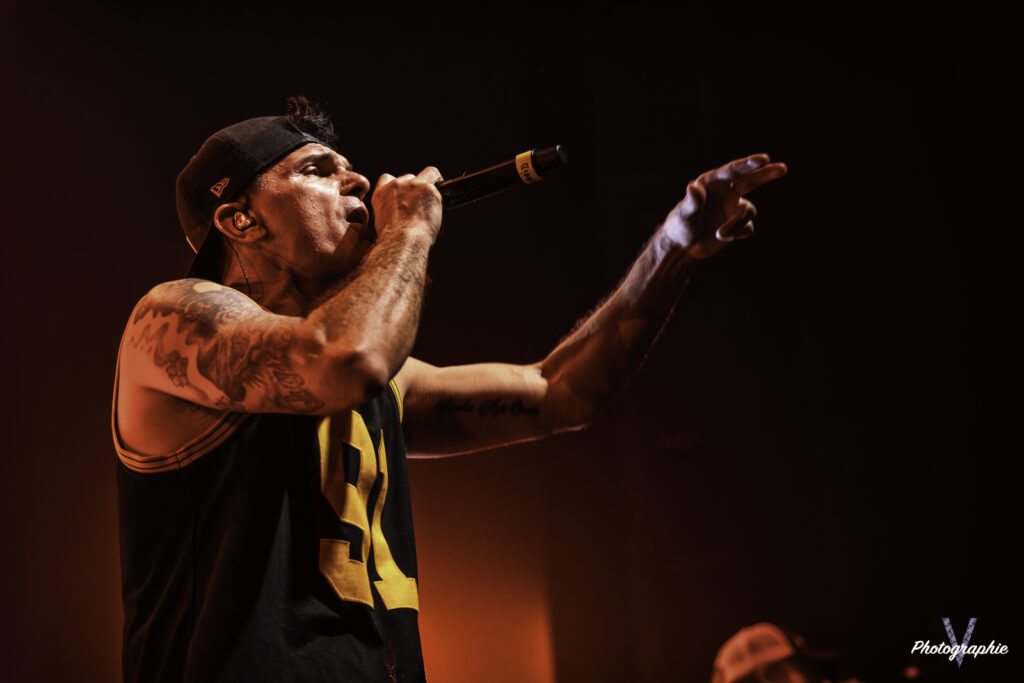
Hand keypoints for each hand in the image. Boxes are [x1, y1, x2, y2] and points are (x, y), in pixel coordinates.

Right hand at [371, 166, 443, 241]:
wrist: (402, 241)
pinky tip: (442, 204)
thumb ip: (392, 210)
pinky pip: (440, 184)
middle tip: (422, 204)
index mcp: (381, 194)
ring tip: (435, 199)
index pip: (387, 178)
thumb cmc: (395, 239)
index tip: (405, 194)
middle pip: (409, 177)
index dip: (399, 185)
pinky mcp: (428, 189)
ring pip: (428, 173)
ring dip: (432, 183)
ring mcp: (412, 185)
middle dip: (416, 188)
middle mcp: (395, 186)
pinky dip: (442, 194)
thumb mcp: (384, 222)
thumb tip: (404, 212)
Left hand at [663, 154, 786, 259]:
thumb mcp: (684, 214)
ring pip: (748, 211)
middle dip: (767, 174)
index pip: (733, 171)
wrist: (683, 246)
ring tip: (720, 235)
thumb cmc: (679, 225)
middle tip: (783, 168)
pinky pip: (747, 227)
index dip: (748, 164)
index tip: (763, 159)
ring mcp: (733, 207)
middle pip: (751, 180)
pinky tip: (723, 237)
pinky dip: (738, 233)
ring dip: (737, 223)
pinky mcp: (737, 224)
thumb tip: (693, 187)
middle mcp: (726, 192)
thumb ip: (691, 201)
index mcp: (712, 182)